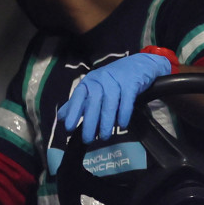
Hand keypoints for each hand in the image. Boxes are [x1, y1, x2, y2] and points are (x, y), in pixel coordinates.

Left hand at [58, 50, 174, 142]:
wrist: (141, 65)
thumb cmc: (115, 80)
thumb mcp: (95, 88)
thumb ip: (79, 102)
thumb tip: (62, 117)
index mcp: (90, 81)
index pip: (78, 96)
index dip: (73, 111)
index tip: (69, 127)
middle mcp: (101, 79)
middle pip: (93, 101)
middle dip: (89, 122)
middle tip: (88, 139)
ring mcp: (117, 80)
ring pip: (109, 103)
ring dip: (106, 122)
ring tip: (104, 137)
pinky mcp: (132, 83)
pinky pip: (126, 101)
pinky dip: (124, 114)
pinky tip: (122, 125)